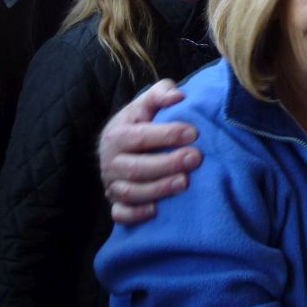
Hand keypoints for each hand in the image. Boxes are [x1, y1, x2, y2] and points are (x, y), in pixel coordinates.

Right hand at [98, 79, 200, 223]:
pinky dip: (136, 214)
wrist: (121, 145)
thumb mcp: (147, 103)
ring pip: (130, 192)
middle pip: (136, 167)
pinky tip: (156, 211)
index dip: (167, 134)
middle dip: (167, 164)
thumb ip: (161, 92)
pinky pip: (120, 214)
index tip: (193, 133)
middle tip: (195, 158)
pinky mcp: (115, 203)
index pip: (140, 136)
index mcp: (117, 133)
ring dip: (158, 189)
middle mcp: (110, 161)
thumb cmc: (141, 121)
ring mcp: (111, 184)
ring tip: (184, 183)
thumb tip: (178, 96)